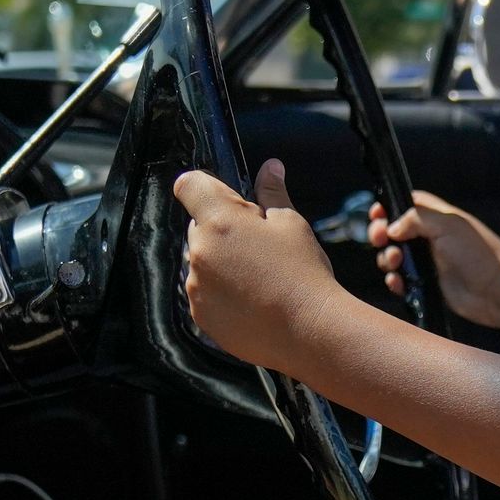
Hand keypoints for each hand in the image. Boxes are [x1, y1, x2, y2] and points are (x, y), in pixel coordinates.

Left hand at [174, 161, 344, 369]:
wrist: (309, 332)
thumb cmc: (303, 274)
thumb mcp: (291, 224)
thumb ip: (272, 192)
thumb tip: (270, 167)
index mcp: (220, 221)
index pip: (189, 185)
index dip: (205, 187)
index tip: (223, 197)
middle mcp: (199, 252)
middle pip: (199, 227)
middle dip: (222, 230)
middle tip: (260, 246)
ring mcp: (196, 286)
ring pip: (201, 262)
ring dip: (221, 264)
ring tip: (260, 279)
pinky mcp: (200, 315)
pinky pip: (205, 294)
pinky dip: (222, 294)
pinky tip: (253, 301)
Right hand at [372, 189, 499, 334]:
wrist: (497, 290)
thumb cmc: (478, 253)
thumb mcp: (448, 225)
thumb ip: (416, 218)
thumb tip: (391, 227)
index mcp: (437, 217)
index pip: (407, 204)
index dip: (389, 207)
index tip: (376, 214)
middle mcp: (430, 238)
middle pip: (393, 231)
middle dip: (380, 234)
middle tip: (380, 239)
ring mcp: (428, 262)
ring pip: (394, 256)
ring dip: (387, 259)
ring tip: (396, 262)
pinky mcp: (426, 284)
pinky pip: (401, 281)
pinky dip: (395, 281)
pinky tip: (398, 282)